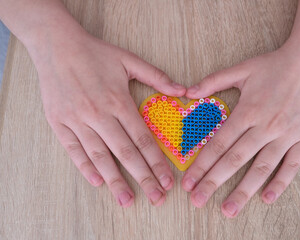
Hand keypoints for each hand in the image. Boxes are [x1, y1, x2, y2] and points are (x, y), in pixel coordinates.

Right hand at [33, 32, 185, 206]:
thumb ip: (157, 77)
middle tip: (156, 198)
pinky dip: (85, 166)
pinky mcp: (59, 123)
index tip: (167, 180)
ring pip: (100, 156)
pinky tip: (98, 181)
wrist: (56, 45)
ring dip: (115, 180)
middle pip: (125, 152)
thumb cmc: (95, 53)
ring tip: (127, 199)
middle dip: (143, 177)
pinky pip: (73, 149)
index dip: (156, 162)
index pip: (142, 139)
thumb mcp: (129, 60)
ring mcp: (77, 120)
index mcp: (118, 101)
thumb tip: (183, 91)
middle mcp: (99, 114)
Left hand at [182, 43, 299, 216]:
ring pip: (261, 167)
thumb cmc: (274, 66)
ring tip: (229, 209)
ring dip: (243, 190)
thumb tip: (188, 92)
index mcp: (248, 111)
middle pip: (235, 159)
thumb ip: (213, 81)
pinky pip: (292, 165)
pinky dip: (280, 182)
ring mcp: (287, 134)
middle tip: (198, 201)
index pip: (219, 144)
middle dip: (214, 182)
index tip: (189, 182)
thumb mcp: (241, 69)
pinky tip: (267, 197)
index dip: (202, 165)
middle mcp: (265, 126)